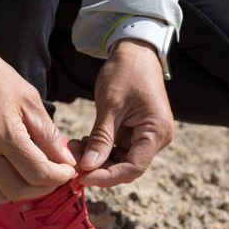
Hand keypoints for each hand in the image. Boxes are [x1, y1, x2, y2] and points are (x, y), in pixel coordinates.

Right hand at [0, 49, 76, 202]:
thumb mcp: (30, 101)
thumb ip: (49, 136)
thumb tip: (67, 163)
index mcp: (2, 132)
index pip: (37, 172)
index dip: (59, 177)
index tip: (68, 170)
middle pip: (18, 190)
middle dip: (43, 188)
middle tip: (56, 177)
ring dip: (23, 192)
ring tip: (37, 177)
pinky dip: (3, 187)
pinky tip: (15, 174)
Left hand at [73, 39, 174, 186]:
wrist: (135, 51)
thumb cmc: (126, 72)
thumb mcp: (111, 105)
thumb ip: (101, 138)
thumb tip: (88, 167)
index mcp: (156, 132)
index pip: (133, 168)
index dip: (107, 177)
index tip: (81, 176)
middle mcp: (157, 138)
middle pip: (127, 166)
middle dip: (98, 167)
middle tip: (72, 160)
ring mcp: (147, 135)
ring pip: (120, 159)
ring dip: (97, 157)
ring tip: (74, 147)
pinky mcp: (137, 131)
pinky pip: (119, 148)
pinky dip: (101, 147)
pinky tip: (84, 141)